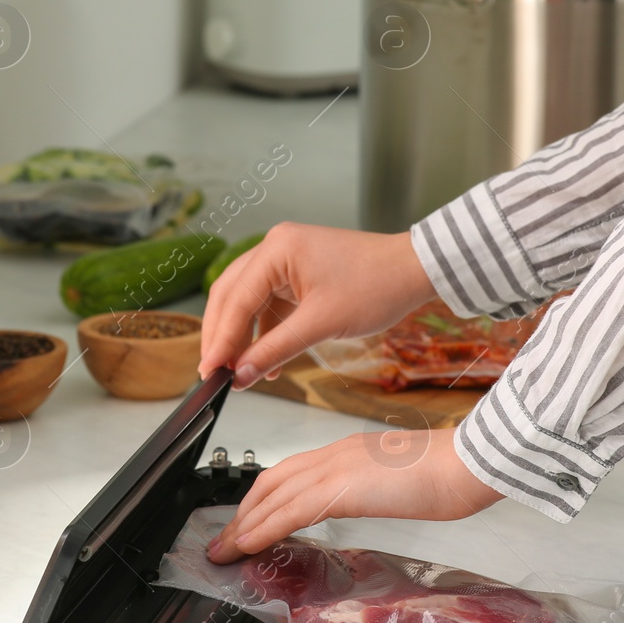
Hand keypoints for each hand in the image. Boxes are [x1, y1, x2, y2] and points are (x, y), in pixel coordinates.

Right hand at [199, 222, 436, 389]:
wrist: (414, 272)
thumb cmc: (377, 286)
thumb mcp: (321, 324)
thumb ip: (275, 350)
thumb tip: (242, 375)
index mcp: (277, 249)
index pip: (235, 298)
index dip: (220, 338)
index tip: (209, 368)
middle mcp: (275, 247)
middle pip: (232, 295)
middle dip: (223, 336)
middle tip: (214, 371)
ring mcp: (286, 259)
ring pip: (248, 301)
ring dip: (243, 337)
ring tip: (240, 372)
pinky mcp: (297, 273)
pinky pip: (270, 304)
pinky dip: (266, 332)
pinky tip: (268, 362)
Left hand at [206, 429, 504, 562]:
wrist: (467, 463)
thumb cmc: (451, 472)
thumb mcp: (405, 478)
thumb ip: (381, 485)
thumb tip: (375, 497)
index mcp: (349, 451)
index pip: (292, 472)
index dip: (264, 498)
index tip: (250, 520)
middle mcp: (335, 454)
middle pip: (271, 481)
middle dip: (244, 512)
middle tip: (226, 540)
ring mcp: (335, 469)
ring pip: (272, 496)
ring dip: (243, 525)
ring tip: (224, 550)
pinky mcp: (339, 490)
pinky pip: (288, 512)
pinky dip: (261, 529)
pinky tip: (246, 546)